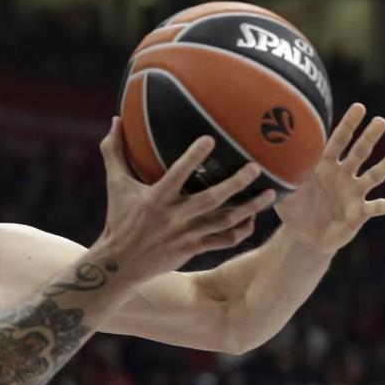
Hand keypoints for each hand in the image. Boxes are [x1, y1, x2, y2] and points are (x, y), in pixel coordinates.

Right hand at [95, 117, 275, 281]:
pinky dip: (241, 230)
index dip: (193, 158)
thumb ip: (115, 152)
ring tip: (270, 193)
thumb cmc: (118, 218)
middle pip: (211, 199)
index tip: (210, 139)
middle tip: (255, 167)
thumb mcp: (116, 184)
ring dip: (250, 208)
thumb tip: (114, 120)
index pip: (176, 175)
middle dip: (235, 184)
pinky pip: (224, 241)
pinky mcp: (193, 248)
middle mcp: (173, 217)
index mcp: (155, 199)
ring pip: (224, 221)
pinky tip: (253, 218)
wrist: (120, 264)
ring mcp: (186, 235)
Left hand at [275, 103, 384, 254]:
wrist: (304, 237)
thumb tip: (268, 158)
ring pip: (373, 176)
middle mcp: (343, 174)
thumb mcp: (284, 193)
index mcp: (325, 165)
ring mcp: (354, 192)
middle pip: (359, 152)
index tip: (360, 107)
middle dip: (370, 137)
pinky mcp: (360, 213)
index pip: (338, 141)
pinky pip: (376, 207)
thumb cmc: (294, 209)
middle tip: (381, 121)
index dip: (348, 125)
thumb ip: (282, 177)